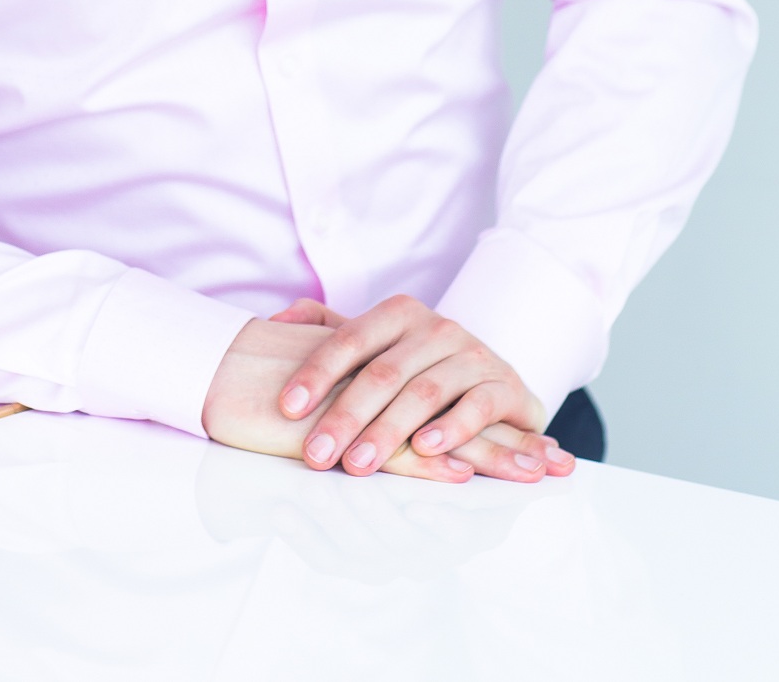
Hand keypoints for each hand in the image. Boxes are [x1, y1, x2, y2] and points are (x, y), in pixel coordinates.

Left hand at [264, 295, 573, 482]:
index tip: (287, 407)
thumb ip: (329, 329)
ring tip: (357, 464)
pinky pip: (475, 406)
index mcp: (398, 314)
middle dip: (345, 416)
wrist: (499, 383)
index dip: (317, 372)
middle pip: (382, 372)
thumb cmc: (423, 369)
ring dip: (388, 431)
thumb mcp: (379, 345)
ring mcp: (472, 354)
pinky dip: (450, 428)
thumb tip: (275, 318)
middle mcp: (435, 327)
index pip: (350, 339)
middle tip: (316, 456)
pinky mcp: (503, 385)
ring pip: (423, 392)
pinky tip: (425, 450)